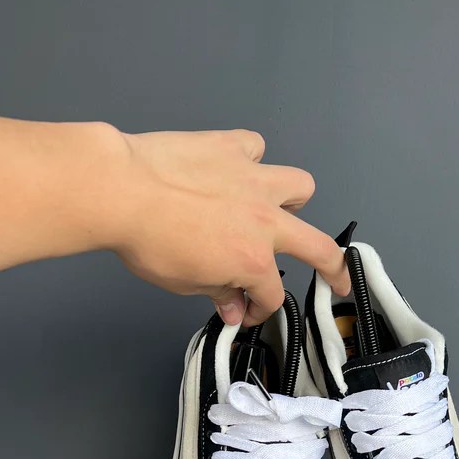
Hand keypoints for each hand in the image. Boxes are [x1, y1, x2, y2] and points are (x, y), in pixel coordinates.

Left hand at [109, 128, 349, 325]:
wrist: (121, 189)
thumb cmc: (147, 242)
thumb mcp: (184, 283)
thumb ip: (217, 292)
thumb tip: (234, 306)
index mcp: (253, 260)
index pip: (271, 295)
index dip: (260, 309)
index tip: (245, 311)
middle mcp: (264, 220)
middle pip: (319, 247)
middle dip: (334, 269)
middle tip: (336, 279)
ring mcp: (253, 179)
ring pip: (300, 186)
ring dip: (293, 201)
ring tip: (275, 208)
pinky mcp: (232, 147)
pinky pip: (255, 148)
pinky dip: (250, 159)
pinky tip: (232, 170)